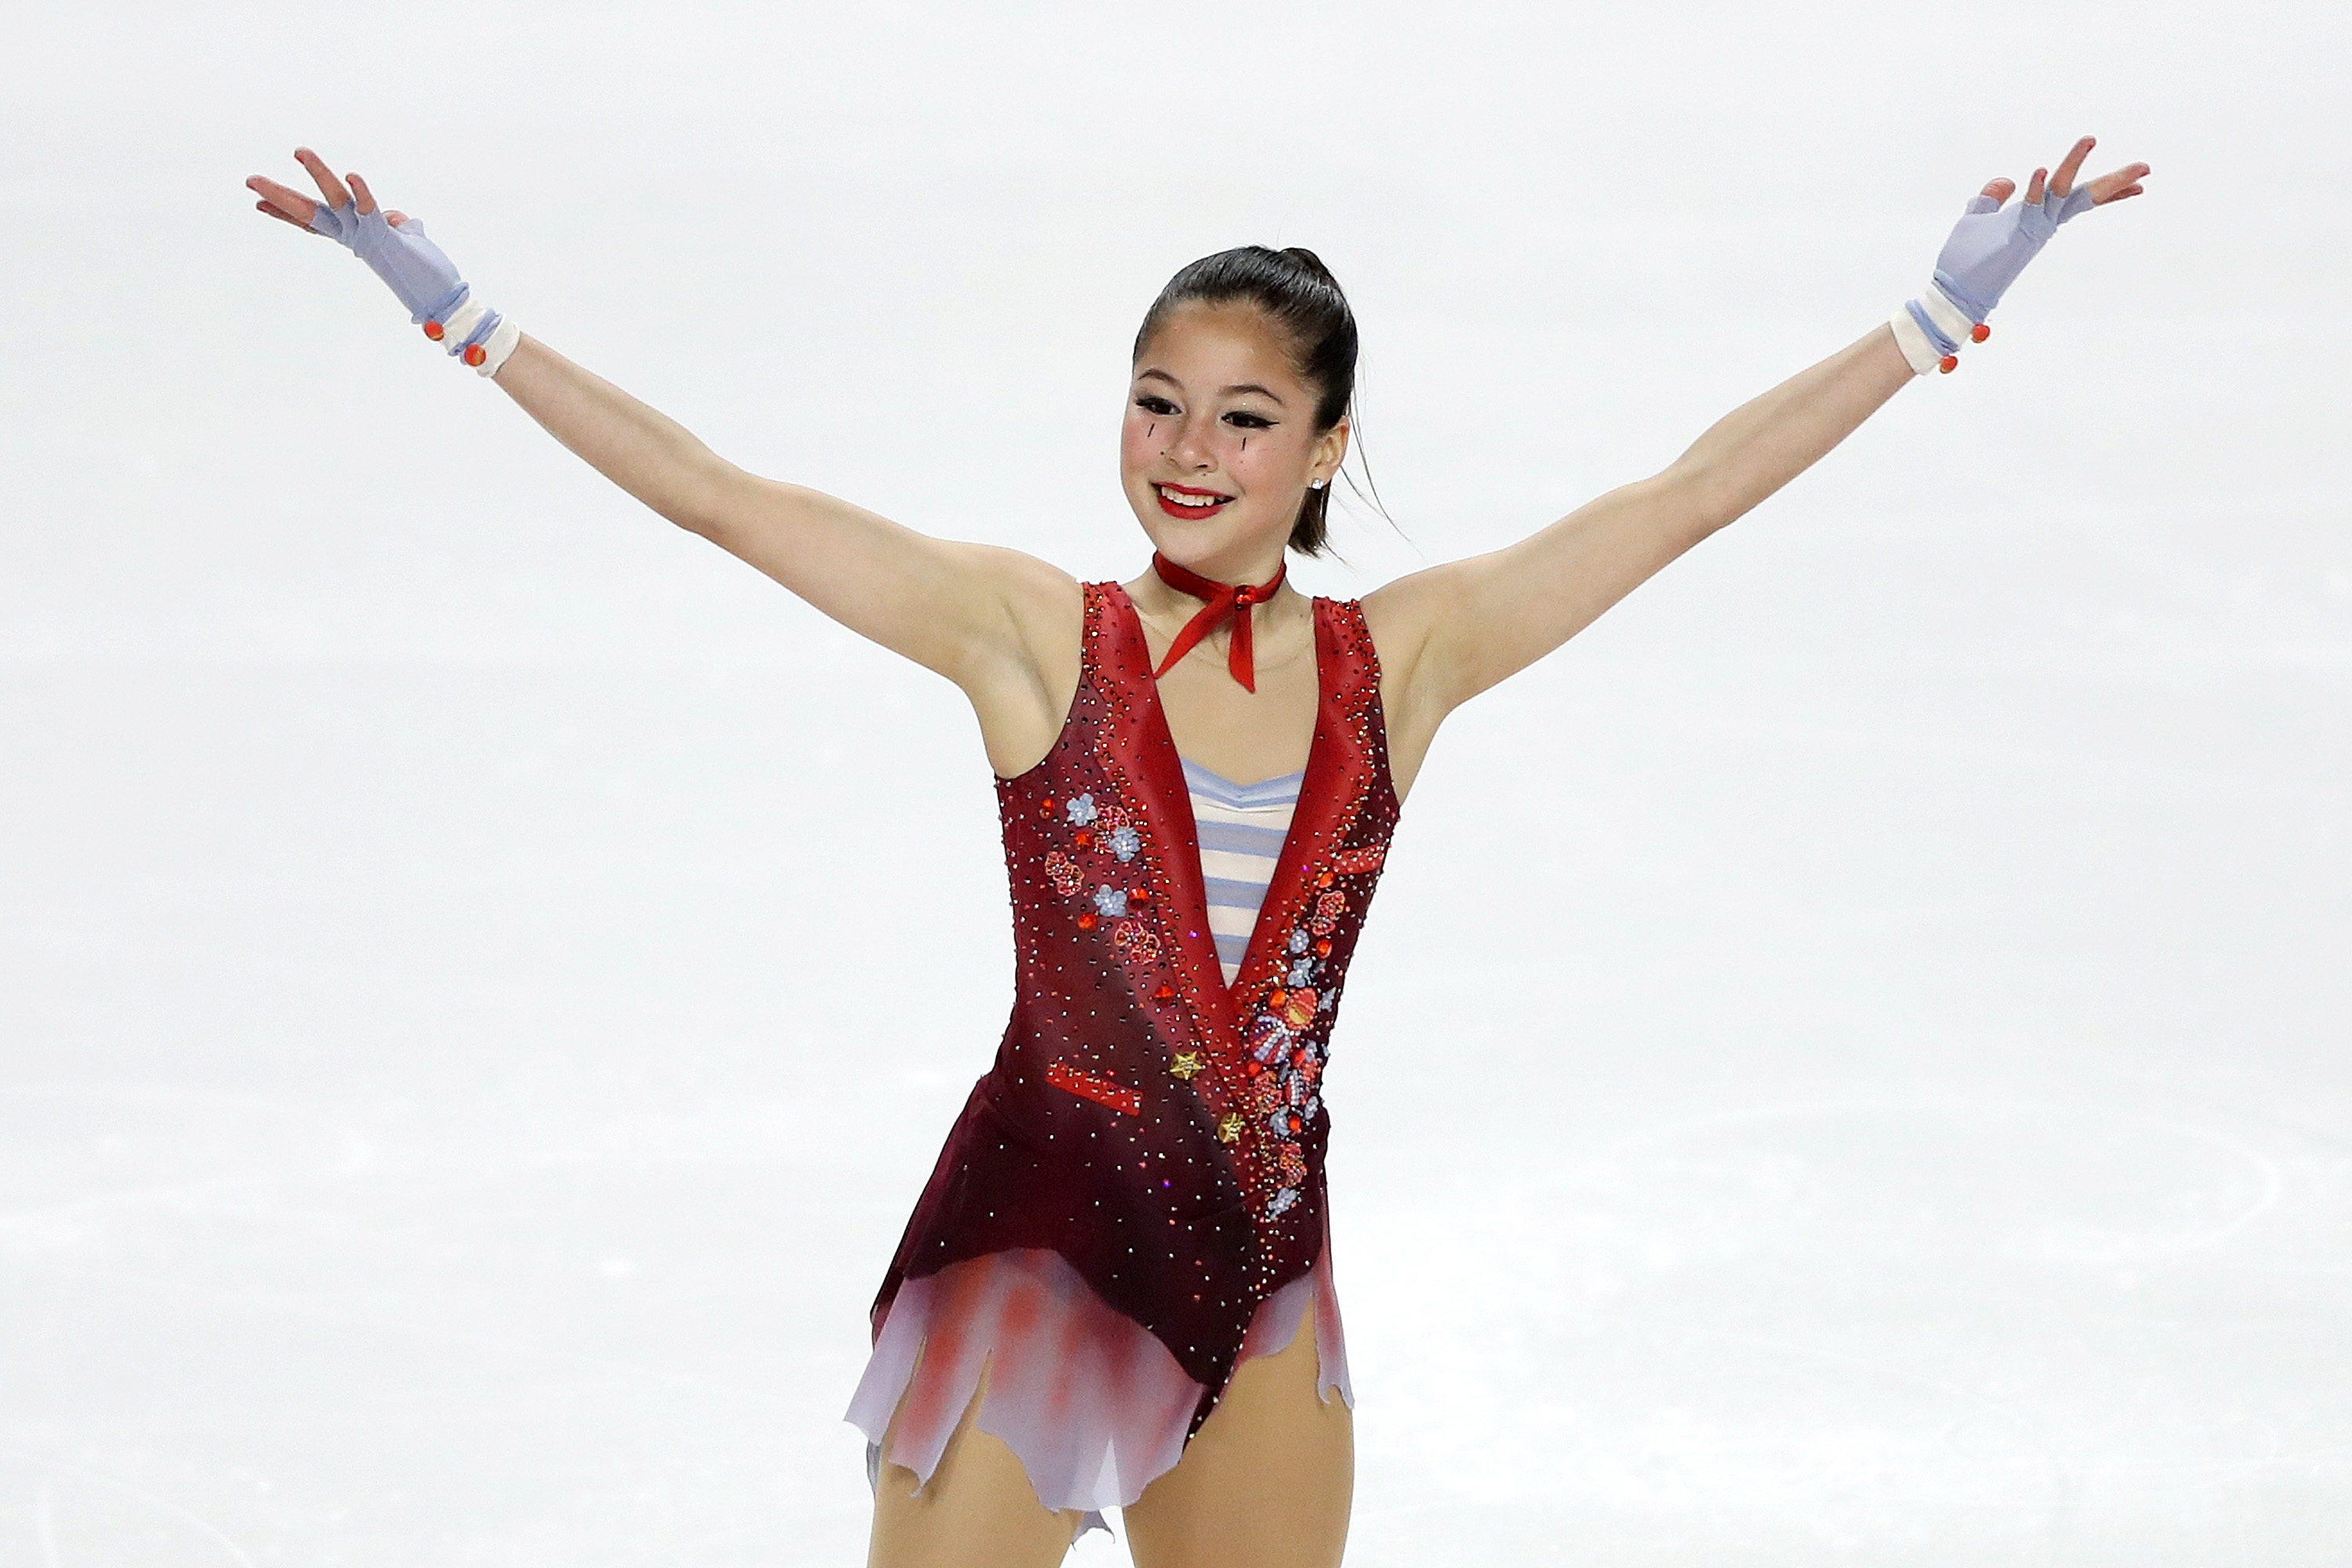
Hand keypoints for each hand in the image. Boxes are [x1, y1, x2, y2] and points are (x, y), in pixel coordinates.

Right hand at [245, 146, 474, 332]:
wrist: (441, 297)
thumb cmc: (424, 269)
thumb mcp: (401, 237)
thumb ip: (390, 222)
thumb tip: (390, 217)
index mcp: (353, 237)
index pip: (312, 222)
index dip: (285, 211)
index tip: (256, 202)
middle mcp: (353, 237)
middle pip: (310, 212)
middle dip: (280, 195)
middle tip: (250, 180)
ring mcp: (366, 237)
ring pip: (336, 201)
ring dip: (319, 174)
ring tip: (300, 151)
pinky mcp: (386, 237)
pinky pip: (370, 210)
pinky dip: (363, 192)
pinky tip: (352, 174)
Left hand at [1931, 135, 2151, 323]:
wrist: (1952, 292)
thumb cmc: (1965, 261)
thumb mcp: (1977, 219)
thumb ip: (1991, 198)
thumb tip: (2007, 180)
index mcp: (2038, 218)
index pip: (2078, 198)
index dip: (2108, 191)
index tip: (2140, 183)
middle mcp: (2042, 224)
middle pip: (2084, 197)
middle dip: (2114, 181)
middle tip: (2146, 167)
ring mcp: (2032, 230)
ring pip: (2060, 193)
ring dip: (2073, 164)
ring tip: (2089, 139)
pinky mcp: (2016, 235)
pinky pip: (2029, 208)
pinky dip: (2035, 188)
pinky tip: (2041, 170)